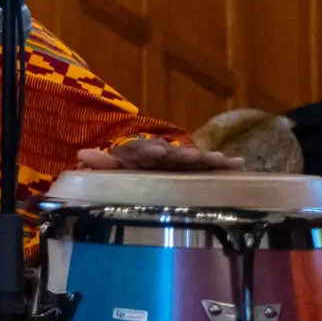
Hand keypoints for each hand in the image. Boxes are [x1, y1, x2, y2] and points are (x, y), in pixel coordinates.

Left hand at [77, 137, 241, 171]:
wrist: (150, 164)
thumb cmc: (132, 169)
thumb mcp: (117, 169)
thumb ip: (104, 164)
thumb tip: (82, 154)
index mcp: (144, 154)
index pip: (145, 150)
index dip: (149, 151)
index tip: (156, 152)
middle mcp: (166, 154)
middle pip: (175, 153)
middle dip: (185, 155)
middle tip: (196, 155)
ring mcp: (184, 160)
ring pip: (196, 158)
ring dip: (207, 159)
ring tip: (220, 159)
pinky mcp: (199, 167)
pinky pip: (211, 166)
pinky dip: (225, 164)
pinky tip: (239, 163)